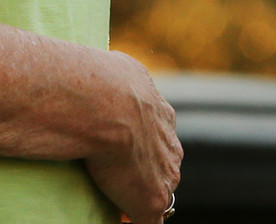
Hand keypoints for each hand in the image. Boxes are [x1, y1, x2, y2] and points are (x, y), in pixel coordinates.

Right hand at [84, 51, 181, 223]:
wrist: (107, 104)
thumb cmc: (105, 82)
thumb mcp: (122, 68)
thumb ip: (125, 75)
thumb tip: (115, 68)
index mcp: (163, 116)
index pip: (159, 136)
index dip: (143, 144)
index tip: (127, 148)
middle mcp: (171, 147)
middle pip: (164, 164)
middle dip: (148, 170)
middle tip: (121, 174)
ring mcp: (165, 178)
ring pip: (159, 191)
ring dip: (142, 194)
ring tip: (120, 198)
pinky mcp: (152, 203)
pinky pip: (149, 222)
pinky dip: (136, 221)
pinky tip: (124, 220)